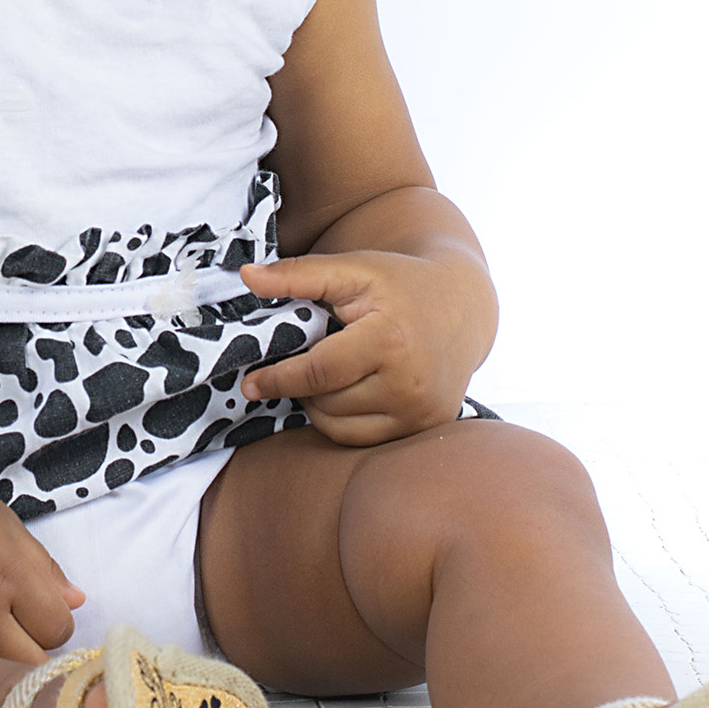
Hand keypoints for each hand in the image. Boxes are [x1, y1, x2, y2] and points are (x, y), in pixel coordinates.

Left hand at [237, 247, 492, 442]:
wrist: (462, 305)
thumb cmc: (400, 284)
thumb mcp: (353, 269)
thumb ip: (298, 274)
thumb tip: (246, 276)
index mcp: (390, 341)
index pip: (320, 372)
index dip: (279, 379)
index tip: (250, 384)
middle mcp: (409, 384)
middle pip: (327, 403)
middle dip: (303, 386)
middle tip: (304, 360)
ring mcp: (419, 413)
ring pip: (340, 427)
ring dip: (320, 406)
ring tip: (328, 373)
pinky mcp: (423, 428)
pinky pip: (362, 438)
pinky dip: (343, 420)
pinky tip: (346, 391)